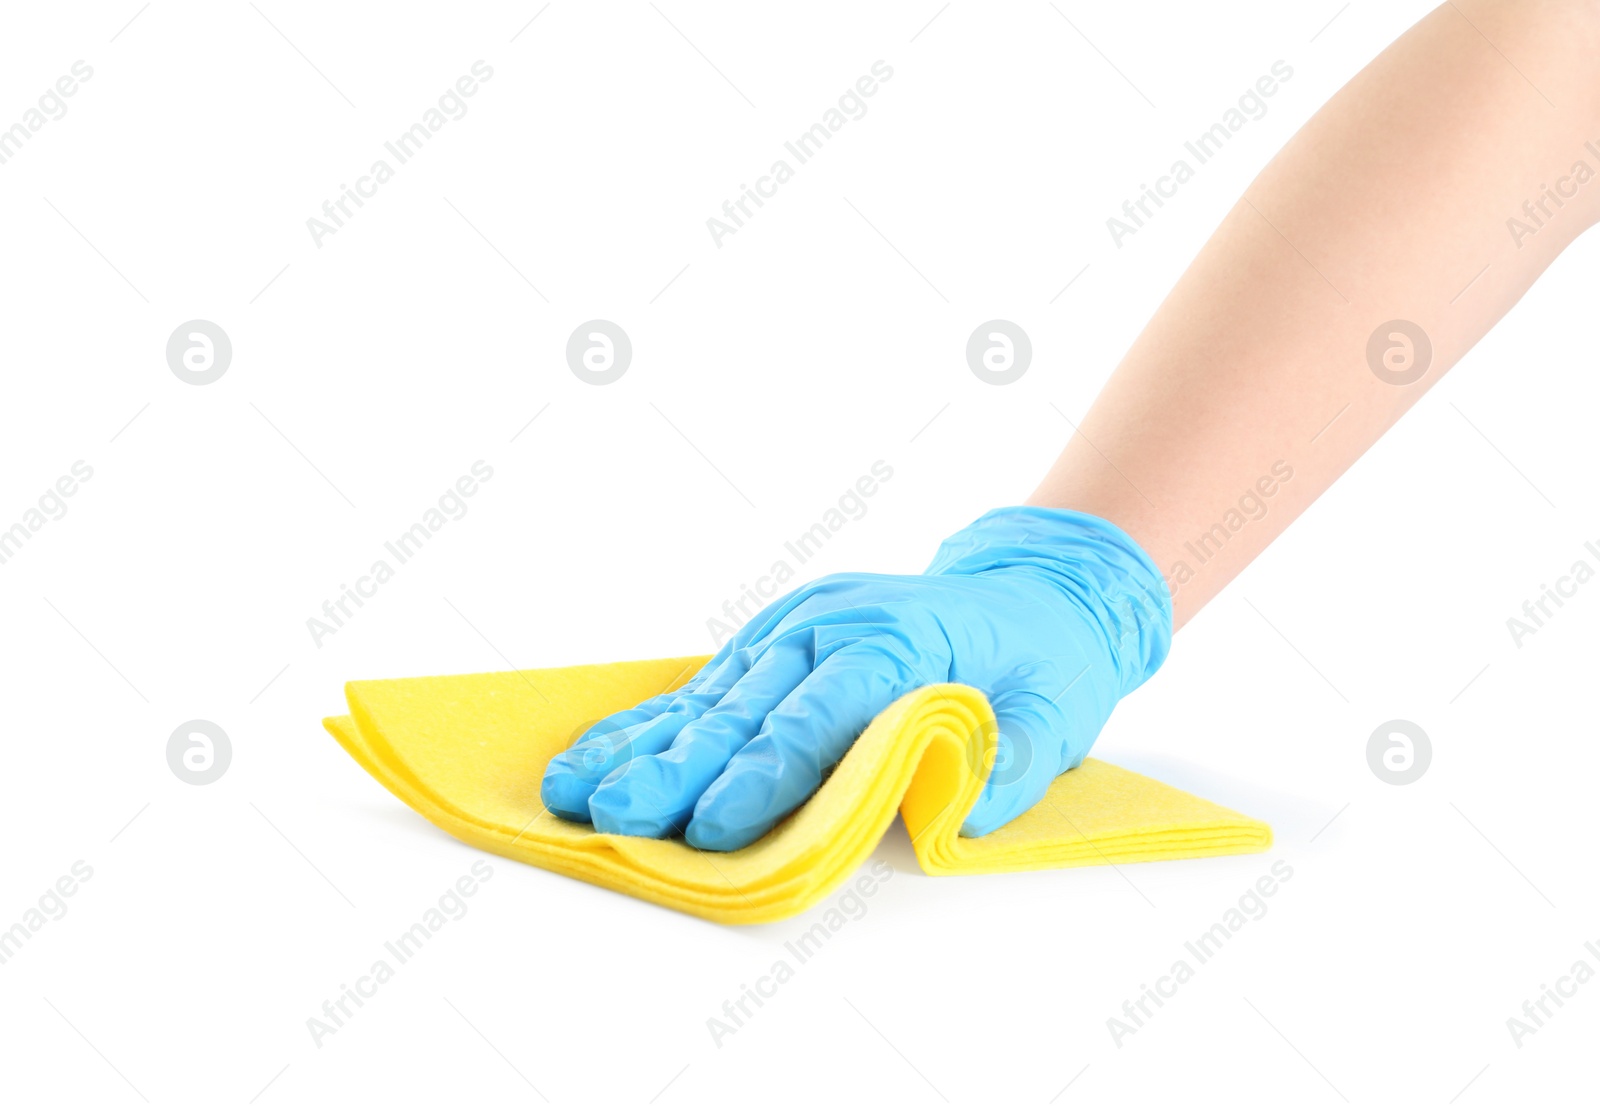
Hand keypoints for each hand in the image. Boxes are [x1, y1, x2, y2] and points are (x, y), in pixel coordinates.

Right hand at [540, 506, 1171, 850]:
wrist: (1037, 588)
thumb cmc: (1043, 659)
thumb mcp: (1057, 713)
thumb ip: (1009, 764)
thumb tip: (954, 813)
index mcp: (899, 638)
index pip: (820, 715)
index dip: (764, 775)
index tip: (711, 824)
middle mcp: (833, 623)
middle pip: (747, 707)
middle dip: (678, 767)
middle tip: (616, 815)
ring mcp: (798, 625)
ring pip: (711, 694)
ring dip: (642, 745)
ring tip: (573, 788)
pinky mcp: (776, 637)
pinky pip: (708, 681)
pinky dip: (652, 720)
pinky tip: (599, 751)